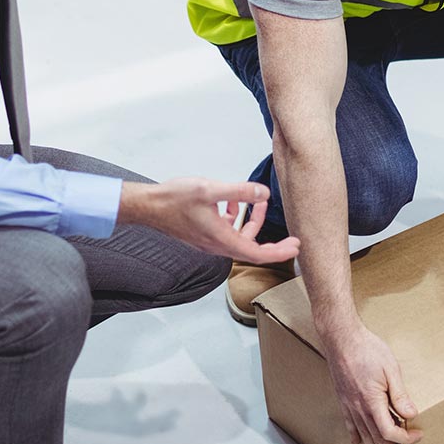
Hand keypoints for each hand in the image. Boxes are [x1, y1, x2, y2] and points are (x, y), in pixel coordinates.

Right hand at [121, 178, 298, 263]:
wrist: (148, 206)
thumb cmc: (173, 200)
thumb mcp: (210, 189)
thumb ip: (239, 191)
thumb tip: (263, 193)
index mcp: (221, 239)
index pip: (257, 253)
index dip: (279, 252)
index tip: (296, 247)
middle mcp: (216, 244)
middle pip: (251, 247)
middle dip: (271, 240)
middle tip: (289, 236)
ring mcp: (209, 240)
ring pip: (239, 237)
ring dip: (251, 222)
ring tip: (256, 201)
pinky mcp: (203, 234)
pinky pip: (227, 230)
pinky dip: (235, 218)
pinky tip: (232, 202)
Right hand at [326, 324, 422, 443]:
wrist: (341, 338)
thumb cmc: (367, 349)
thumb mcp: (390, 369)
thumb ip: (400, 394)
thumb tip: (411, 414)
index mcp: (372, 402)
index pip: (389, 432)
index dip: (406, 438)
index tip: (418, 435)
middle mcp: (359, 409)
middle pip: (377, 441)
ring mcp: (349, 406)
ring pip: (363, 437)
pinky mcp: (344, 400)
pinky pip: (350, 425)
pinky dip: (355, 436)